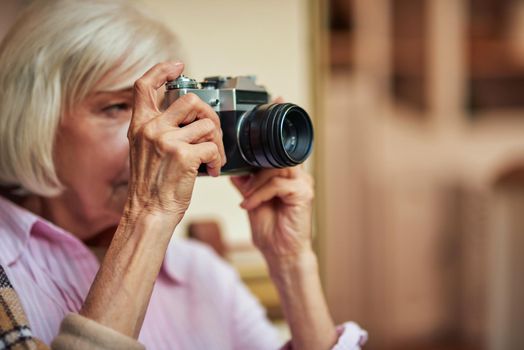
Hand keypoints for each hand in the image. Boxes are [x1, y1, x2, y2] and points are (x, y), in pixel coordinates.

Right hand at [126, 61, 225, 224]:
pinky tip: (211, 170)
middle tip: (212, 132)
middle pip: (190, 100)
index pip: (144, 86)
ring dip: (217, 142)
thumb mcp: (144, 151)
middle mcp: (152, 129)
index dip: (162, 70)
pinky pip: (212, 147)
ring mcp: (167, 141)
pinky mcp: (184, 156)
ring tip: (213, 158)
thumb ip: (159, 130)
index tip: (177, 66)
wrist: (149, 213)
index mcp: (140, 126)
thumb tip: (188, 117)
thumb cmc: (151, 186)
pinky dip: (217, 159)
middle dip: (209, 114)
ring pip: (207, 125)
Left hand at [231, 166, 313, 262]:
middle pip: (275, 158)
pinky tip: (250, 205)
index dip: (255, 161)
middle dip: (254, 170)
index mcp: (289, 177)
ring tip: (246, 197)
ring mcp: (303, 184)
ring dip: (256, 182)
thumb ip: (247, 184)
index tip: (238, 173)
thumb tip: (235, 170)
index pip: (273, 156)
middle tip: (241, 187)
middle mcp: (299, 178)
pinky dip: (260, 193)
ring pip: (276, 168)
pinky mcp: (304, 194)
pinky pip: (277, 184)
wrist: (281, 254)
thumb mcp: (252, 201)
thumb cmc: (272, 232)